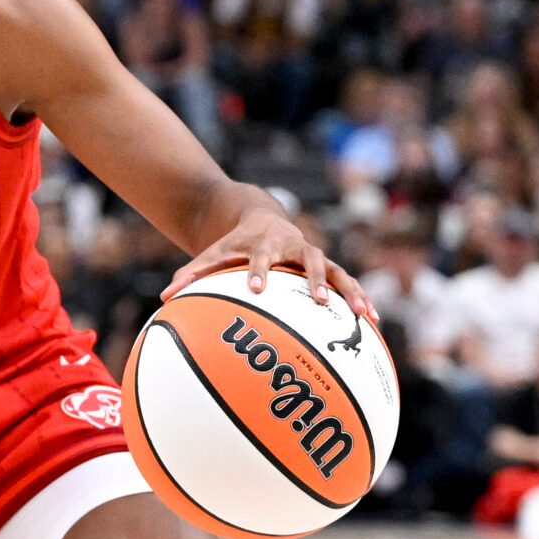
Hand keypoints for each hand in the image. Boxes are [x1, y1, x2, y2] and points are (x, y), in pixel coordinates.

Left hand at [162, 207, 375, 320]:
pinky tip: (372, 320)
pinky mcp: (327, 266)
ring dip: (349, 292)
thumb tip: (165, 297)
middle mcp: (294, 247)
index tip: (256, 288)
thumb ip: (192, 274)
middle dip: (313, 280)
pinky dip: (359, 299)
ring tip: (362, 315)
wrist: (260, 219)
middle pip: (309, 260)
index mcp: (263, 244)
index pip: (260, 256)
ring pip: (337, 271)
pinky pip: (347, 283)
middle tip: (317, 302)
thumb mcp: (213, 253)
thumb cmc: (233, 244)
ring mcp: (314, 256)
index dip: (259, 270)